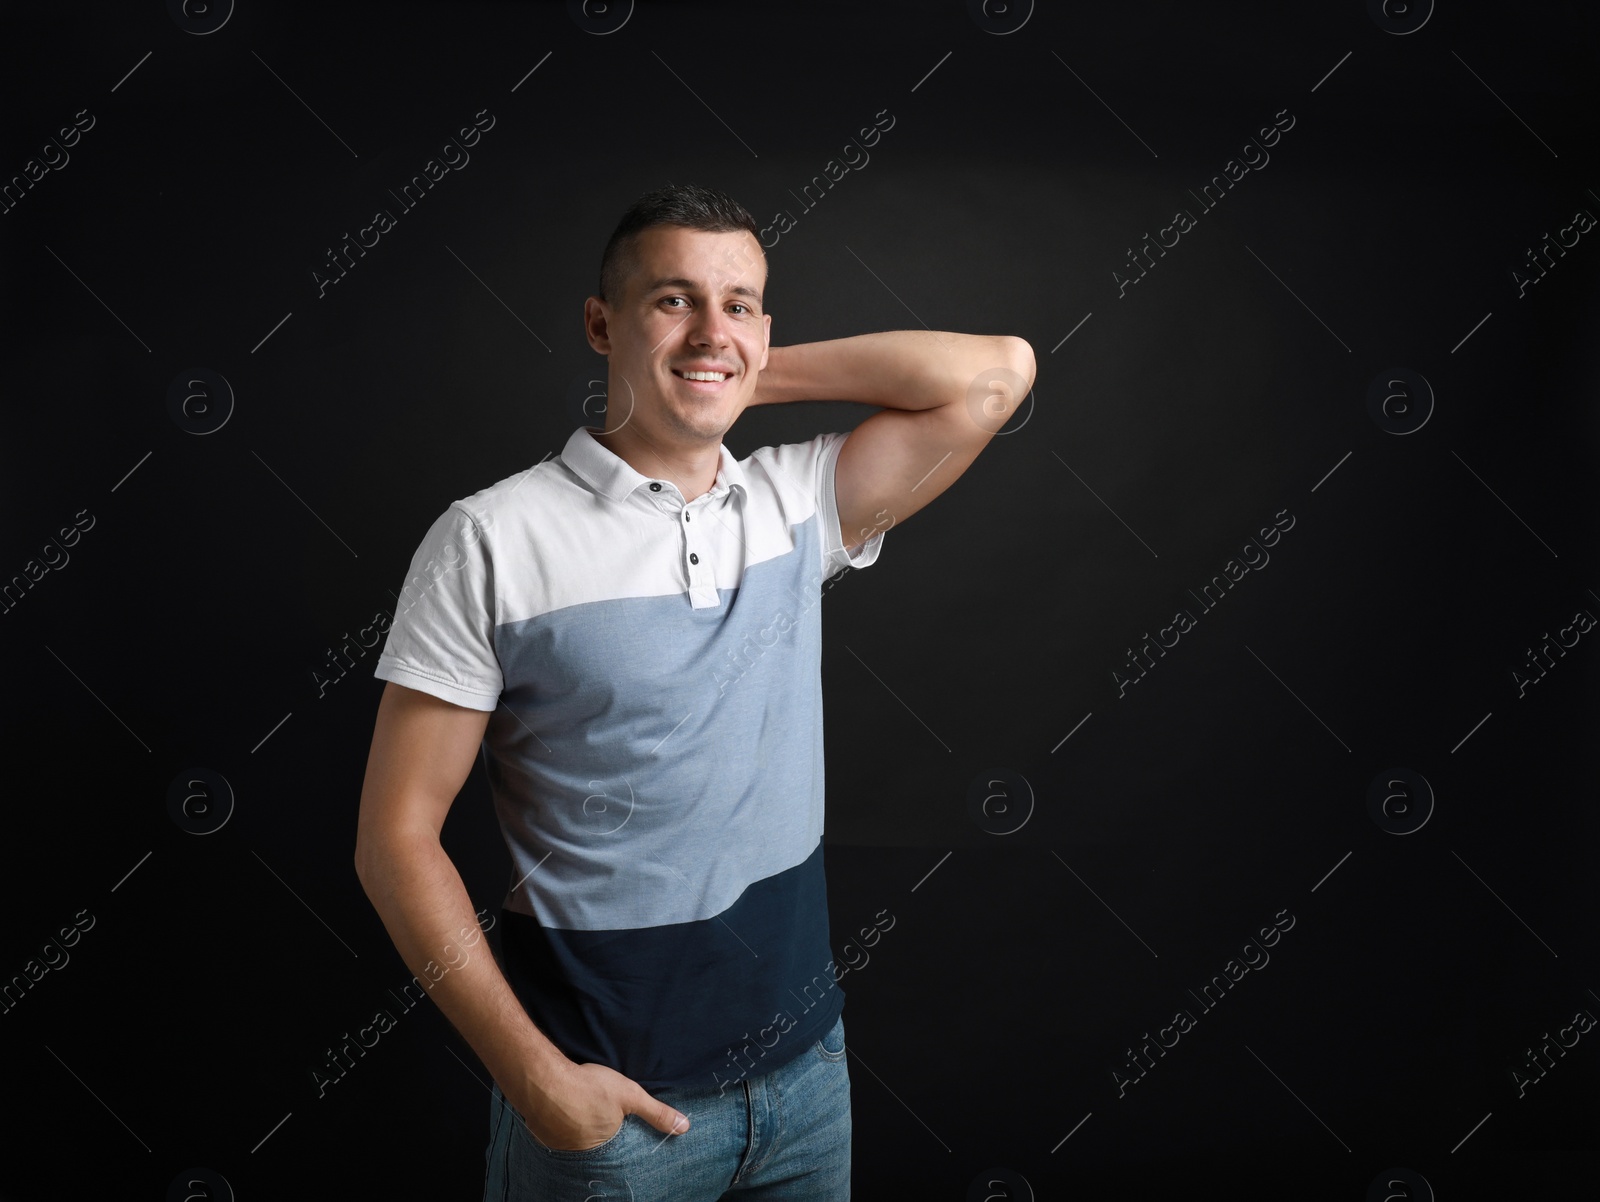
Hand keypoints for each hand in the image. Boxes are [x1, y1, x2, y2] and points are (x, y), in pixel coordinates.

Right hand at [520, 1060, 689, 1152]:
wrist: (543, 1079)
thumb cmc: (588, 1086)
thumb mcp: (630, 1095)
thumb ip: (656, 1112)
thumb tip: (684, 1127)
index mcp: (604, 1146)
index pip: (617, 1149)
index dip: (618, 1134)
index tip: (616, 1122)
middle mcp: (581, 1152)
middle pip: (596, 1144)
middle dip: (598, 1131)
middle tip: (595, 1111)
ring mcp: (560, 1146)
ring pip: (575, 1138)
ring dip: (578, 1126)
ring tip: (580, 1108)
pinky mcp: (542, 1135)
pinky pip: (556, 1132)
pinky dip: (561, 1122)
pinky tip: (563, 1107)